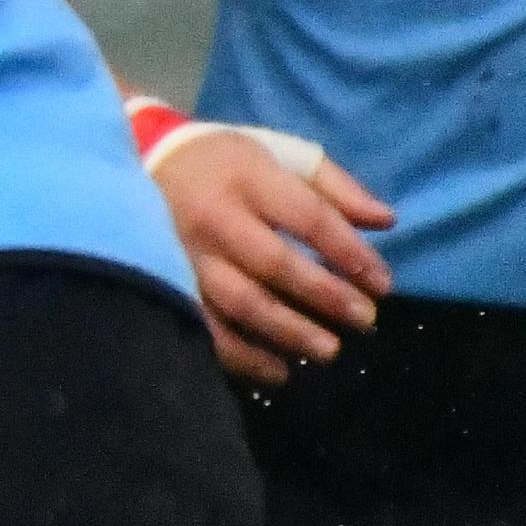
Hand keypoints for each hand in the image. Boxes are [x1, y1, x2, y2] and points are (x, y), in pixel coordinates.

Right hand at [152, 118, 394, 385]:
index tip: (383, 284)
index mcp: (246, 177)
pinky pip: (205, 325)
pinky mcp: (166, 282)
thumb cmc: (225, 162)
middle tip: (364, 321)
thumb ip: (334, 186)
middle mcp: (213, 216)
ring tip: (329, 350)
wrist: (140, 162)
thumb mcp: (280, 154)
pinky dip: (242, 355)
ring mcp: (184, 253)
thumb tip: (385, 222)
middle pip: (274, 263)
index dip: (350, 252)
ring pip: (239, 301)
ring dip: (288, 332)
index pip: (309, 217)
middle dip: (325, 296)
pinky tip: (278, 371)